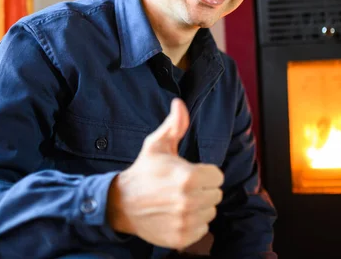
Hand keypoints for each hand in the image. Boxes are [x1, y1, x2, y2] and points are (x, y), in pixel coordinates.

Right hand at [107, 98, 223, 249]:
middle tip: (184, 187)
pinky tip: (177, 215)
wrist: (122, 204)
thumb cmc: (144, 172)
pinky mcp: (182, 237)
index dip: (206, 173)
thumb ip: (174, 125)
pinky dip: (194, 224)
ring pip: (210, 212)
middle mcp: (189, 201)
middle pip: (216, 194)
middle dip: (203, 189)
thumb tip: (179, 104)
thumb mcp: (157, 145)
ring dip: (199, 206)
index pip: (218, 176)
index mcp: (189, 176)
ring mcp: (186, 221)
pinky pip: (203, 229)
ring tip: (179, 200)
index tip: (190, 173)